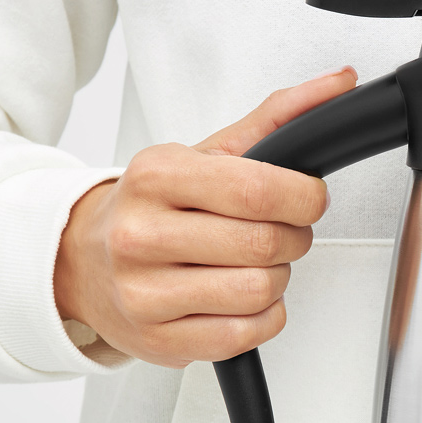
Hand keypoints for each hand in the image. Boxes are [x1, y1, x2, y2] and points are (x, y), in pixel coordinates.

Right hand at [54, 67, 356, 366]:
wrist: (82, 261)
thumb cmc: (154, 207)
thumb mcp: (205, 153)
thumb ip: (276, 119)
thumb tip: (339, 83)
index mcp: (157, 176)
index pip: (258, 190)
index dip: (305, 198)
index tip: (308, 199)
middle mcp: (142, 234)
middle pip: (266, 244)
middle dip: (294, 239)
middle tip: (281, 232)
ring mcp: (146, 293)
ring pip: (261, 291)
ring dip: (278, 279)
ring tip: (254, 264)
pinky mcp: (160, 339)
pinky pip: (248, 334)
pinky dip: (264, 316)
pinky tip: (241, 297)